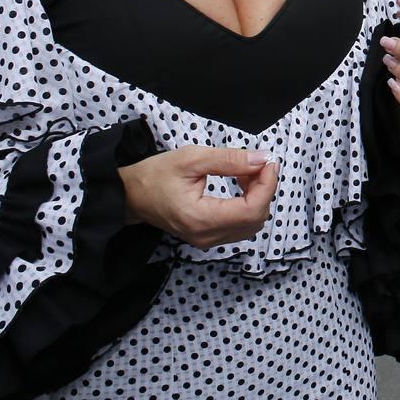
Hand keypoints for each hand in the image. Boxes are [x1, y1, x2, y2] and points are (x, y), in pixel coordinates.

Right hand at [118, 147, 278, 248]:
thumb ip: (230, 160)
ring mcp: (207, 240)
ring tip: (245, 172)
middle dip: (264, 189)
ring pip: (251, 224)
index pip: (251, 210)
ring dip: (258, 197)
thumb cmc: (156, 175)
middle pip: (256, 218)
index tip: (268, 162)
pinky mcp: (208, 237)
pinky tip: (240, 185)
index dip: (267, 185)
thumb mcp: (192, 158)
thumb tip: (262, 159)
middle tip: (257, 164)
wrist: (130, 195)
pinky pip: (240, 225)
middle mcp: (206, 236)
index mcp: (200, 218)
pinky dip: (248, 205)